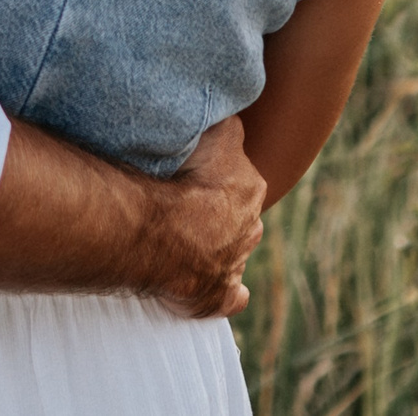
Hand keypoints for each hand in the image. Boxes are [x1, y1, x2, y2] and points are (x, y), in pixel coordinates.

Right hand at [148, 117, 265, 319]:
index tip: (195, 177)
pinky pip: (231, 297)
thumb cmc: (186, 180)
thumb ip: (228, 127)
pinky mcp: (221, 296)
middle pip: (240, 219)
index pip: (241, 180)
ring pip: (234, 254)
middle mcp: (251, 228)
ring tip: (183, 241)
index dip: (217, 179)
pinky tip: (206, 285)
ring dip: (215, 249)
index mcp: (250, 189)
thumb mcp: (216, 134)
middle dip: (220, 216)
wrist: (167, 231)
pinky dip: (225, 293)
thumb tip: (233, 120)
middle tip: (188, 210)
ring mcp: (236, 264)